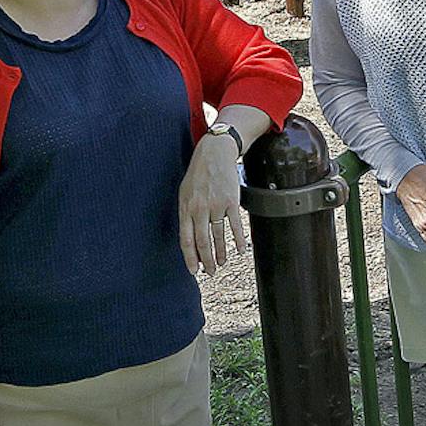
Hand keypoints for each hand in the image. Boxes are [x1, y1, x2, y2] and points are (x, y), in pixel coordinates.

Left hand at [178, 130, 249, 274]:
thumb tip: (190, 238)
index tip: (194, 270)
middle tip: (210, 272)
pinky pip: (235, 226)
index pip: (186, 239)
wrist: (215, 154)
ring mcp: (216, 205)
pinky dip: (238, 240)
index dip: (190, 257)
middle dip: (206, 260)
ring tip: (221, 263)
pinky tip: (240, 250)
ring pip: (218, 236)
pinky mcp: (231, 201)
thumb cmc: (198, 174)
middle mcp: (199, 209)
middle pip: (202, 241)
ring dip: (220, 253)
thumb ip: (186, 214)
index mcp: (186, 208)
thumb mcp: (185, 193)